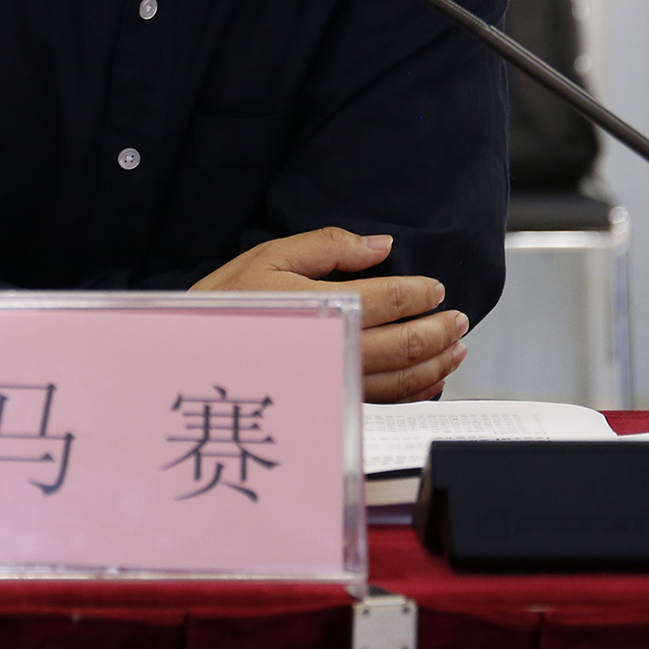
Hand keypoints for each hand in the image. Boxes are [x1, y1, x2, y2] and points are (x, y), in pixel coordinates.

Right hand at [192, 227, 469, 402]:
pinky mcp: (328, 400)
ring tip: (454, 348)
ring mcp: (332, 379)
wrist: (191, 353)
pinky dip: (414, 393)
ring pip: (401, 380)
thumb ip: (329, 246)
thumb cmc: (227, 300)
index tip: (436, 288)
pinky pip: (382, 403)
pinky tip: (429, 381)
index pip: (389, 299)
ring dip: (435, 363)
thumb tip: (381, 245)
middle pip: (404, 344)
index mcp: (320, 304)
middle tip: (458, 319)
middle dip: (439, 330)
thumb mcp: (271, 254)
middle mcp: (331, 347)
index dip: (420, 293)